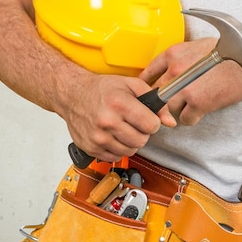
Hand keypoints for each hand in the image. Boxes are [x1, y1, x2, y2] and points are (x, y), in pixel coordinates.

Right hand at [61, 73, 176, 162]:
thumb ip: (154, 101)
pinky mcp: (91, 148)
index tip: (146, 118)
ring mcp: (98, 137)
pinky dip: (117, 149)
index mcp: (119, 104)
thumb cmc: (100, 89)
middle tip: (133, 123)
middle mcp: (107, 122)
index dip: (151, 122)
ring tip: (122, 129)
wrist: (72, 95)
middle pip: (141, 140)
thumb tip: (169, 121)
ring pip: (130, 151)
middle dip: (142, 133)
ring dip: (130, 142)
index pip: (151, 125)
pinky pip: (115, 157)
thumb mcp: (130, 85)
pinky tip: (112, 136)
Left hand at [139, 38, 241, 124]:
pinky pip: (184, 119)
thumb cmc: (229, 52)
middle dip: (164, 100)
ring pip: (168, 108)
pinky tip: (200, 110)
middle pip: (156, 94)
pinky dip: (191, 118)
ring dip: (178, 110)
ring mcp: (184, 87)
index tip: (149, 92)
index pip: (148, 73)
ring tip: (192, 104)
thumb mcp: (197, 46)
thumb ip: (179, 58)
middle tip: (174, 101)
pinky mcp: (197, 103)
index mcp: (173, 54)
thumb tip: (165, 72)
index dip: (147, 85)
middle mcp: (175, 70)